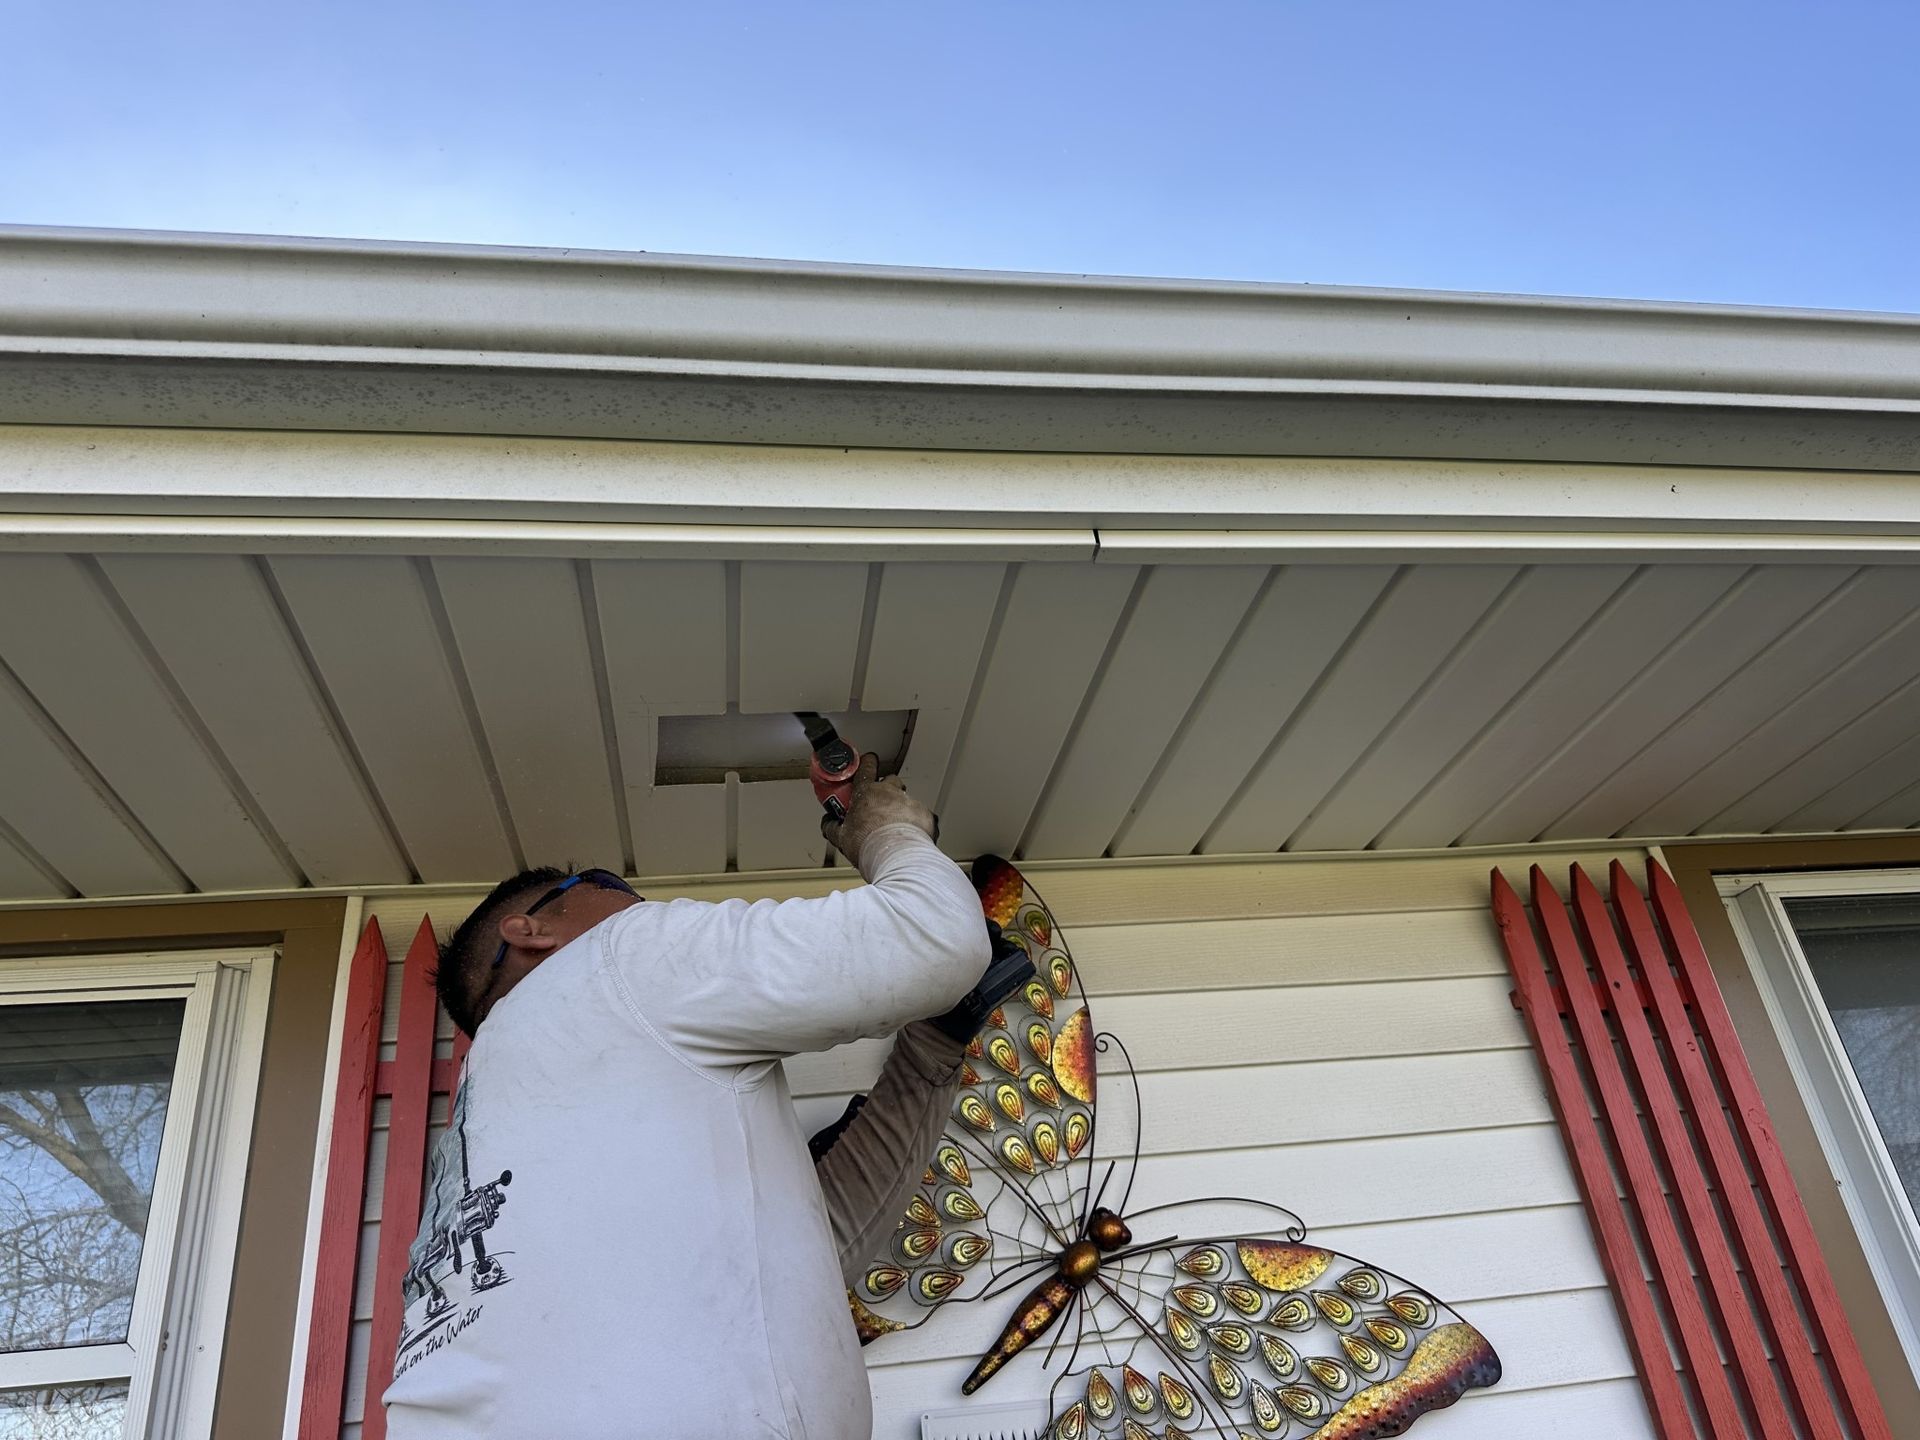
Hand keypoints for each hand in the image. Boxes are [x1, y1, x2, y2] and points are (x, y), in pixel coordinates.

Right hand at [821, 753, 937, 869]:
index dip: (867, 763)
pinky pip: (918, 814)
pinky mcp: (923, 814)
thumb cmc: (869, 844)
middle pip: (889, 780)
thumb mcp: (842, 837)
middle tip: (878, 804)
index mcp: (867, 792)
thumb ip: (832, 827)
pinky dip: (914, 822)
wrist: (896, 856)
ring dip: (899, 808)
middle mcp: (889, 792)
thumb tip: (828, 824)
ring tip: (894, 826)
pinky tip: (908, 835)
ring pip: (904, 798)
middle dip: (885, 789)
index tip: (867, 763)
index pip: (866, 767)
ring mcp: (908, 801)